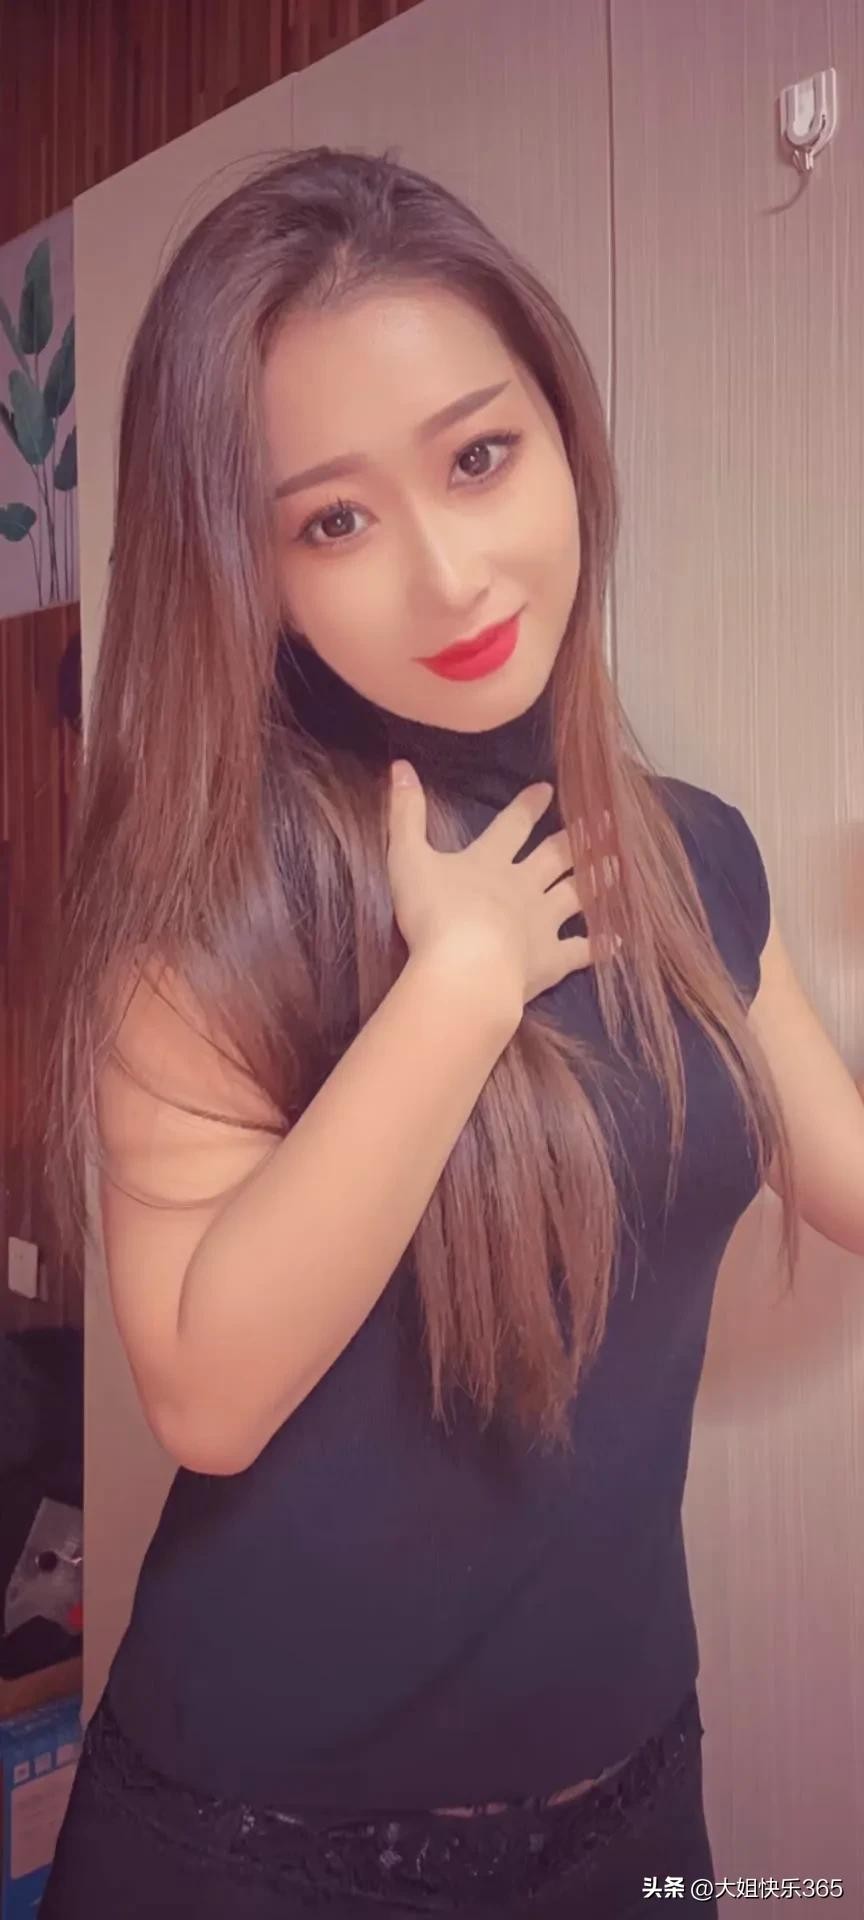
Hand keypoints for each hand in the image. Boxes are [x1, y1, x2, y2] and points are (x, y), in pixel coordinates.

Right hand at [386, 761, 616, 1013]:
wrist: (465, 967)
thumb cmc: (433, 914)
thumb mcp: (408, 859)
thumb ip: (405, 815)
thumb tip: (401, 766)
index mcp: (490, 861)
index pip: (513, 825)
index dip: (529, 806)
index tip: (549, 789)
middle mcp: (523, 886)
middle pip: (556, 856)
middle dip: (577, 838)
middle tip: (603, 821)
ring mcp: (542, 922)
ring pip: (576, 894)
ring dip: (596, 879)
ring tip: (615, 865)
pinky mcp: (552, 959)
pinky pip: (581, 949)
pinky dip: (598, 944)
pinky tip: (614, 940)